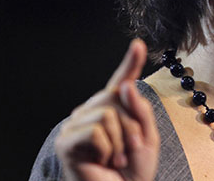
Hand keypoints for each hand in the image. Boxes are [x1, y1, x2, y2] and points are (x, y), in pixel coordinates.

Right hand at [55, 39, 159, 180]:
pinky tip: (103, 162)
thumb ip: (140, 110)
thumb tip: (125, 85)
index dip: (130, 62)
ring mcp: (75, 125)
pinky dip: (107, 149)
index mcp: (111, 109)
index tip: (138, 44)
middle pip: (117, 98)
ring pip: (107, 115)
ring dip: (121, 141)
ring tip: (117, 159)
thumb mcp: (146, 137)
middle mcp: (90, 112)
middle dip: (132, 125)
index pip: (121, 82)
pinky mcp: (66, 141)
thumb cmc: (132, 171)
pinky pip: (96, 131)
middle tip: (130, 150)